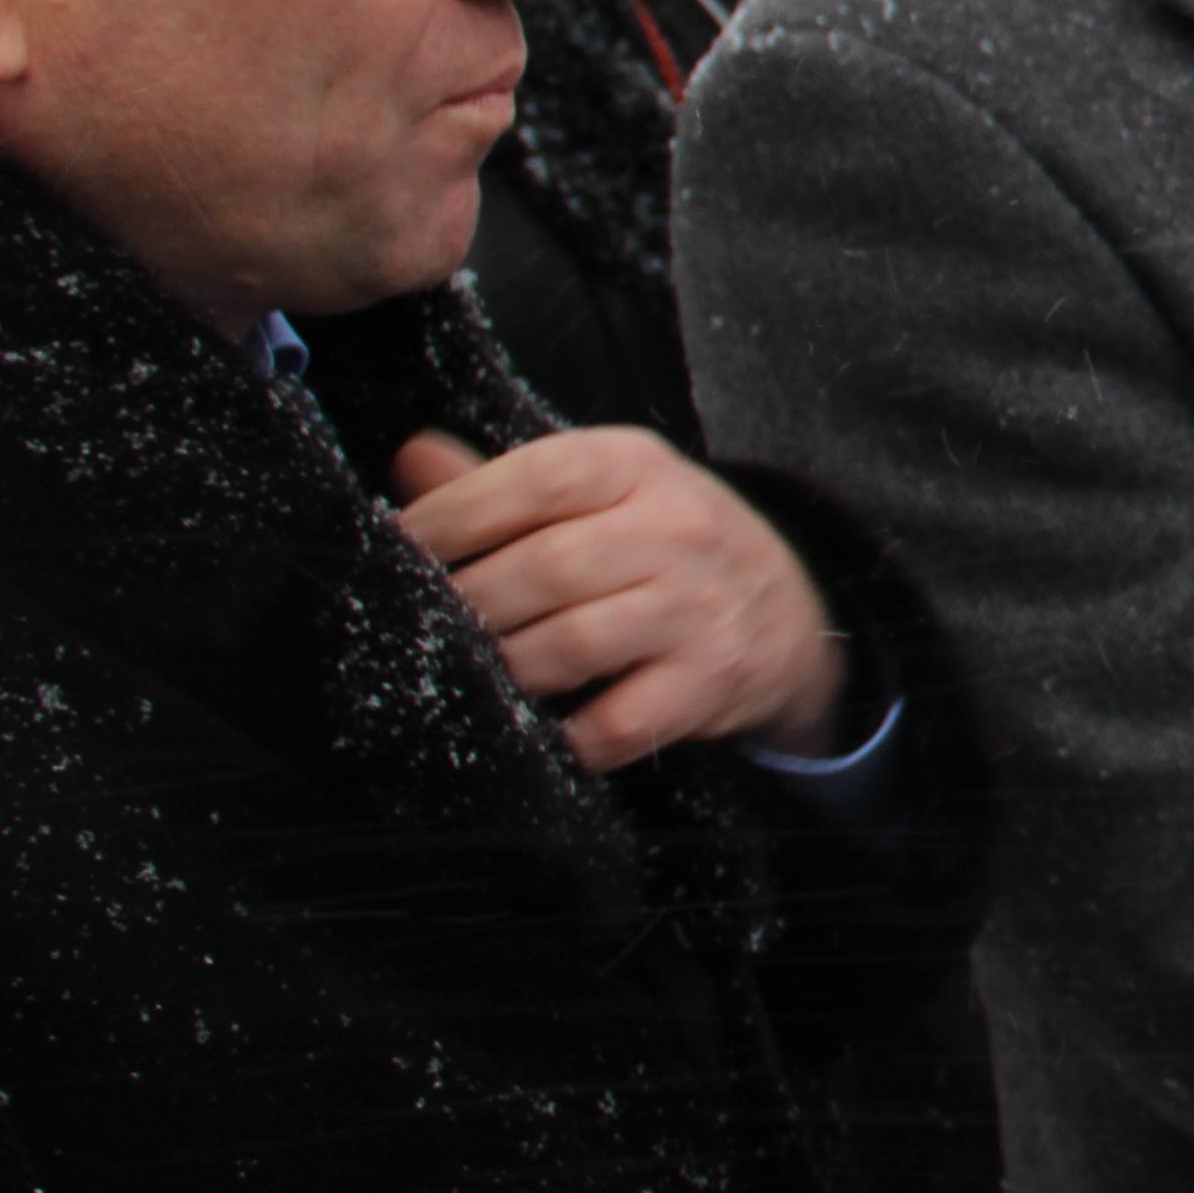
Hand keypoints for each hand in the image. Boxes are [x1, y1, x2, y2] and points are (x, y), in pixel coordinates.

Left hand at [388, 428, 849, 770]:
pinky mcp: (709, 681)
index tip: (402, 545)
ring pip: (570, 646)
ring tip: (481, 670)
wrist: (791, 612)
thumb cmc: (670, 545)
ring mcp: (697, 609)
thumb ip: (506, 482)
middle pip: (544, 568)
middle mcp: (675, 530)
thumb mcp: (605, 492)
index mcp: (637, 467)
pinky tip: (548, 724)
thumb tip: (414, 459)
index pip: (538, 478)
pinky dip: (568, 734)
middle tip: (430, 624)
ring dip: (507, 668)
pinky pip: (616, 722)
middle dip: (469, 604)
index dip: (456, 514)